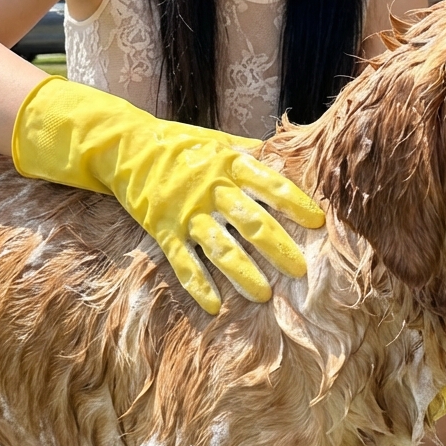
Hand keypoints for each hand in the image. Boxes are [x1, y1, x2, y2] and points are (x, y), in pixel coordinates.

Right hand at [12, 77, 324, 312]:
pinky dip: (198, 284)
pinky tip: (214, 306)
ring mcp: (188, 212)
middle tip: (301, 271)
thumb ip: (248, 151)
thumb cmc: (178, 143)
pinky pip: (184, 262)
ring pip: (221, 248)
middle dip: (278, 248)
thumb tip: (282, 154)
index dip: (296, 204)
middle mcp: (212, 189)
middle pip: (252, 222)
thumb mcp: (216, 139)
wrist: (126, 147)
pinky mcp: (165, 230)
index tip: (318, 223)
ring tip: (264, 295)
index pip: (271, 185)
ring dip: (244, 273)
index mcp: (230, 164)